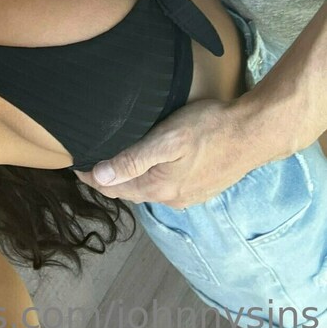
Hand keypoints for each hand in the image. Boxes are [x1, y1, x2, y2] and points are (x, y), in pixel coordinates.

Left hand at [74, 98, 260, 208]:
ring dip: (128, 180)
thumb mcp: (166, 140)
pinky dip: (148, 179)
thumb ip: (132, 160)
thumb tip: (100, 177)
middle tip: (89, 163)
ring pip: (147, 190)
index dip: (92, 177)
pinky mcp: (201, 187)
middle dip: (107, 180)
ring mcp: (188, 196)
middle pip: (129, 191)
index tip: (74, 166)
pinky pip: (165, 188)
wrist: (253, 132)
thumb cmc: (209, 128)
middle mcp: (171, 199)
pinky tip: (147, 166)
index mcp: (159, 188)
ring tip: (112, 164)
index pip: (113, 187)